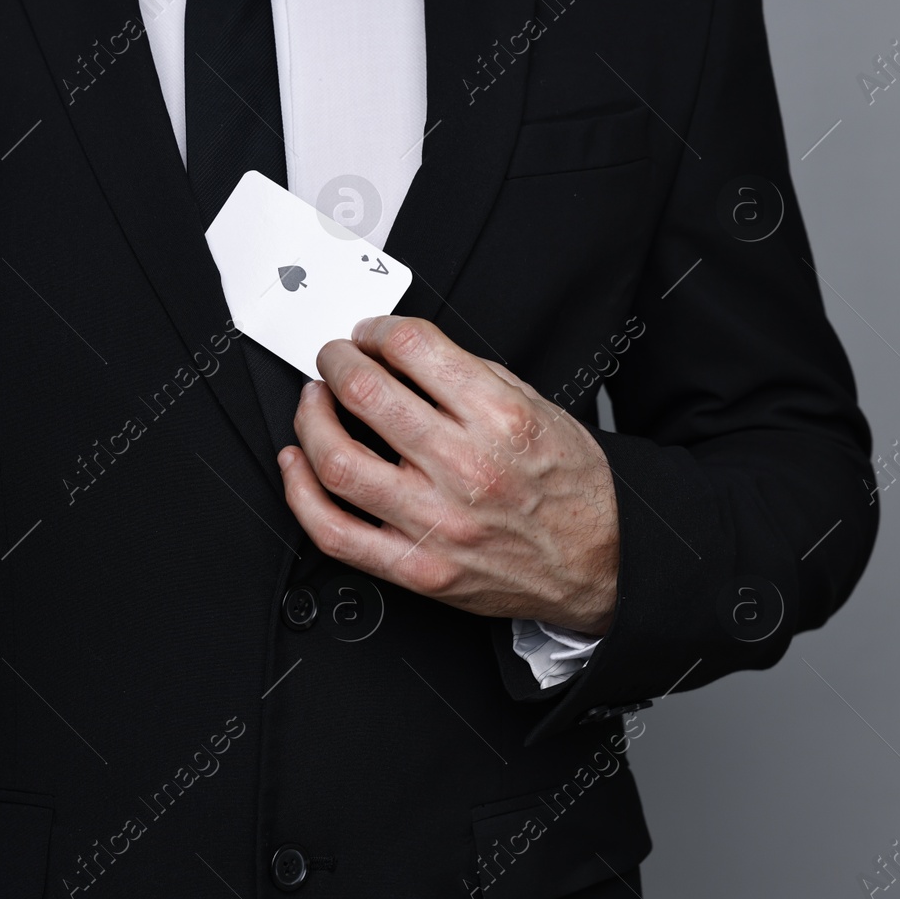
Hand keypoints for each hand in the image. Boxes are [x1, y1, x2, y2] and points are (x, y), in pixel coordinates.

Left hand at [278, 316, 619, 634]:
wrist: (603, 563)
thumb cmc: (570, 487)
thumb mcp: (538, 408)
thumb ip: (469, 376)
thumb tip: (399, 352)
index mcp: (501, 419)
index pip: (411, 348)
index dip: (377, 329)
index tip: (370, 334)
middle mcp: (467, 469)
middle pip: (365, 395)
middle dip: (336, 363)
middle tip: (334, 359)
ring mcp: (437, 524)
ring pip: (337, 461)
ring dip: (310, 418)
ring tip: (313, 401)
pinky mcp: (417, 569)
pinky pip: (335, 532)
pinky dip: (300, 493)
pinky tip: (296, 463)